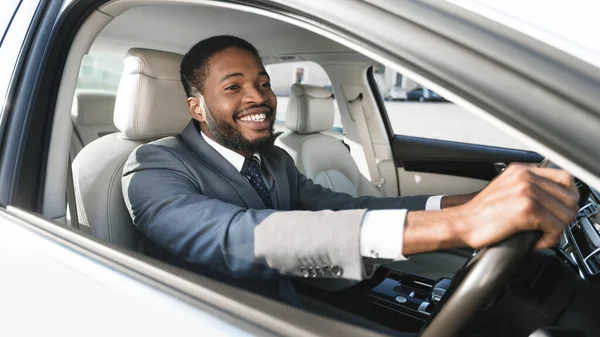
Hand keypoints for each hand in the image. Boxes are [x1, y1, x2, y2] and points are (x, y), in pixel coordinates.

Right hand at [456, 163, 578, 248]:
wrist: (463, 223)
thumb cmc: (480, 214)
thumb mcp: (506, 190)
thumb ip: (529, 188)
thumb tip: (554, 202)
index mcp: (521, 170)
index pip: (564, 178)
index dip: (567, 198)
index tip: (559, 212)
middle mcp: (526, 176)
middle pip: (570, 197)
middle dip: (563, 217)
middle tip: (549, 228)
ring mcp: (527, 191)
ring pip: (566, 213)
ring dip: (557, 230)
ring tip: (542, 235)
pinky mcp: (527, 209)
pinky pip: (555, 226)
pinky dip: (550, 239)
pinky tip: (536, 241)